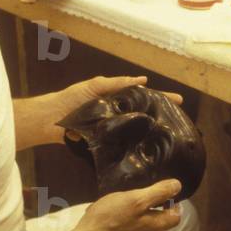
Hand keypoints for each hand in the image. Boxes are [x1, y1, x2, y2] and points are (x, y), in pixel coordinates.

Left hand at [49, 75, 183, 143]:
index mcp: (116, 97)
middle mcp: (117, 112)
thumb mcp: (95, 86)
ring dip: (149, 133)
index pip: (143, 95)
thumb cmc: (72, 99)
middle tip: (180, 122)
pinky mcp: (105, 143)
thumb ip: (118, 83)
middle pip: (143, 113)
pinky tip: (146, 151)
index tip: (179, 100)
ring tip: (168, 138)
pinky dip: (133, 146)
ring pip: (134, 129)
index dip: (161, 97)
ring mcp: (112, 128)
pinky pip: (122, 143)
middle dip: (161, 116)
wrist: (51, 120)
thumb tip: (143, 80)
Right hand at [70, 179, 182, 230]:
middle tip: (139, 194)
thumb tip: (178, 186)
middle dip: (153, 207)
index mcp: (156, 227)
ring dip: (137, 214)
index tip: (164, 192)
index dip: (173, 203)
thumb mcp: (136, 199)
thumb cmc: (110, 219)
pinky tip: (111, 216)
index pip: (176, 217)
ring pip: (143, 226)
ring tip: (122, 203)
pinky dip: (125, 222)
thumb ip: (158, 193)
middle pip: (159, 221)